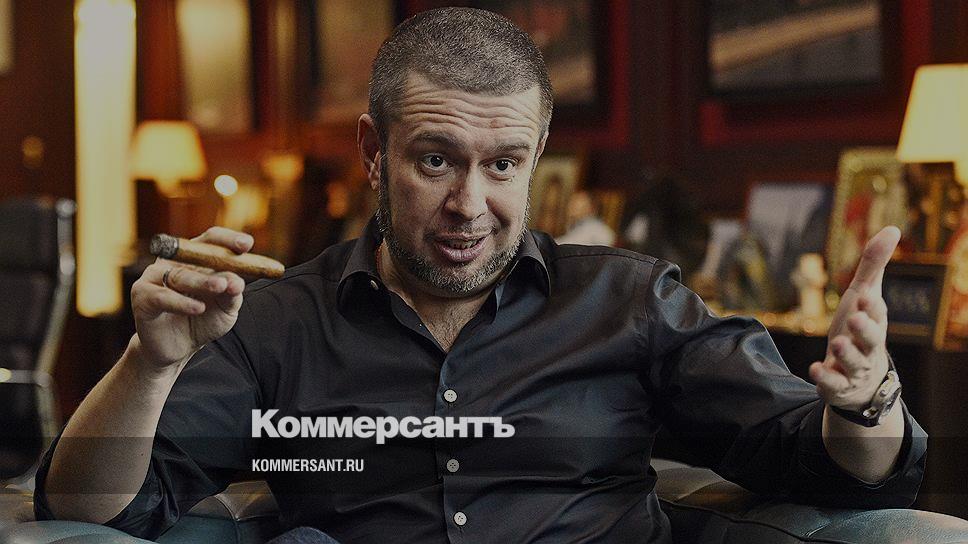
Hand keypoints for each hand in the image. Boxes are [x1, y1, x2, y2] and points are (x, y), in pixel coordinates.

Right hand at [130, 227, 250, 369]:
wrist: (176, 349)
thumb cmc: (203, 321)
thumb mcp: (225, 308)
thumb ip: (232, 294)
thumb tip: (237, 281)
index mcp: (195, 259)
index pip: (211, 239)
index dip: (228, 239)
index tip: (247, 244)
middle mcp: (173, 263)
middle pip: (195, 254)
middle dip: (216, 261)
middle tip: (232, 273)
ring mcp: (154, 277)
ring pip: (180, 275)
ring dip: (202, 281)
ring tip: (220, 288)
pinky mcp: (142, 297)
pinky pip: (162, 296)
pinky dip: (181, 302)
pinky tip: (197, 308)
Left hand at [809, 226, 898, 410]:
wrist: (860, 379)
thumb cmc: (860, 328)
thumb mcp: (864, 296)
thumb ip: (873, 265)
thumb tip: (892, 229)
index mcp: (874, 322)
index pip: (876, 313)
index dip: (871, 306)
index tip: (865, 296)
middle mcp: (867, 345)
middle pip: (871, 338)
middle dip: (864, 329)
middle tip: (854, 319)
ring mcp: (853, 367)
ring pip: (853, 361)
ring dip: (846, 352)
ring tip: (837, 343)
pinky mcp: (838, 385)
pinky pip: (833, 384)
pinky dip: (826, 378)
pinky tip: (815, 369)